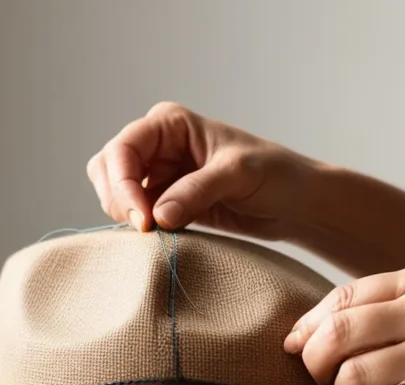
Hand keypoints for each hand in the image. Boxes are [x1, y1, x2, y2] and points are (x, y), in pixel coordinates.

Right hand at [86, 101, 322, 239]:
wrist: (296, 204)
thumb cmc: (276, 175)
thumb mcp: (238, 175)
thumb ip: (196, 191)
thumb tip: (158, 216)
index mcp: (170, 123)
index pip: (123, 149)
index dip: (122, 184)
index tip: (143, 219)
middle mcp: (158, 145)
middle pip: (108, 169)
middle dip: (118, 199)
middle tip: (145, 230)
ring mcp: (160, 175)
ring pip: (116, 194)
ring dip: (126, 215)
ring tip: (156, 234)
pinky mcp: (166, 203)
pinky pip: (136, 215)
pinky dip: (139, 229)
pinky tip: (160, 239)